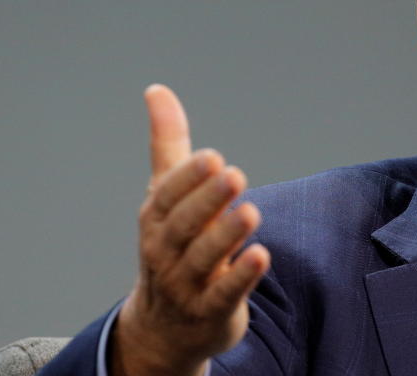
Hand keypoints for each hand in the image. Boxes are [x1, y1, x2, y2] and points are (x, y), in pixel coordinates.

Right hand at [110, 84, 270, 375]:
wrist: (165, 326)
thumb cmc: (170, 245)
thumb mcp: (164, 196)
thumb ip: (167, 144)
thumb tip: (157, 90)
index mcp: (155, 218)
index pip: (168, 195)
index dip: (188, 178)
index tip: (213, 158)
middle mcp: (165, 250)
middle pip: (184, 225)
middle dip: (207, 200)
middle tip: (234, 174)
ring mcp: (185, 284)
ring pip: (204, 258)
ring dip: (227, 235)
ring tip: (251, 211)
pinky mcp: (209, 310)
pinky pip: (224, 294)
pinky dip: (240, 277)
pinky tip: (261, 256)